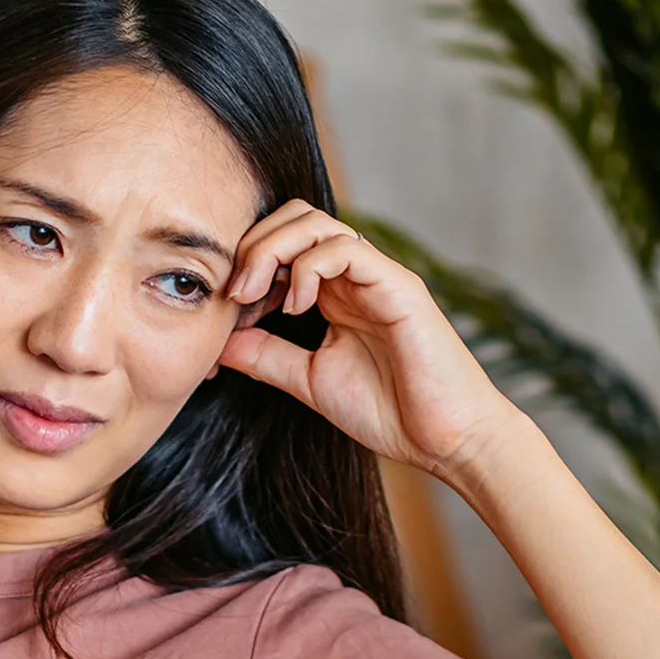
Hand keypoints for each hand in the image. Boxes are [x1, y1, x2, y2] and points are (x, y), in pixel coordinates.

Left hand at [214, 200, 518, 481]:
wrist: (445, 440)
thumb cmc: (389, 411)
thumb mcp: (307, 379)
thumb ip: (265, 355)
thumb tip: (215, 340)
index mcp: (333, 292)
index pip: (281, 244)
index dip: (244, 265)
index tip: (225, 309)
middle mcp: (353, 276)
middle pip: (293, 218)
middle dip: (251, 246)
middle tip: (235, 294)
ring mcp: (376, 276)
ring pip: (314, 222)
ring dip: (272, 251)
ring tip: (256, 296)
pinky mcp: (398, 285)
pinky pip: (344, 248)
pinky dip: (308, 267)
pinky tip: (297, 306)